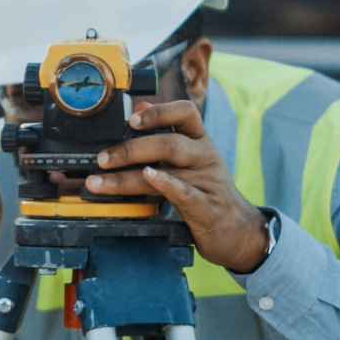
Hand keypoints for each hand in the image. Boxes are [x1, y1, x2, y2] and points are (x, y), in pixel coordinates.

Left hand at [86, 101, 270, 273]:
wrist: (239, 231)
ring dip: (128, 177)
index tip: (131, 119)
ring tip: (100, 182)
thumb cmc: (207, 192)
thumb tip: (140, 107)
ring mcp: (207, 181)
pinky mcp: (206, 207)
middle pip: (170, 143)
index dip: (158, 112)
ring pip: (167, 171)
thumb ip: (166, 134)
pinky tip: (148, 178)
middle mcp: (205, 156)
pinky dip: (165, 184)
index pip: (185, 112)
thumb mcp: (191, 159)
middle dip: (131, 150)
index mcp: (200, 141)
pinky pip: (184, 192)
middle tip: (103, 159)